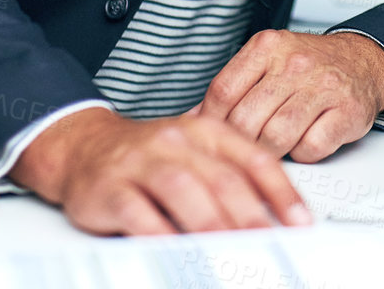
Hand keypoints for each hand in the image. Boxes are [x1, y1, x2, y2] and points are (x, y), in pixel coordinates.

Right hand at [10, 106, 309, 234]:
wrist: (84, 145)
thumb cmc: (149, 155)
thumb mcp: (196, 153)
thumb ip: (231, 177)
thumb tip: (276, 217)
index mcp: (206, 131)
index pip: (254, 159)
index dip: (282, 192)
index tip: (300, 223)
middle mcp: (176, 141)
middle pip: (222, 178)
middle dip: (251, 216)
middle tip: (269, 245)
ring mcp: (142, 162)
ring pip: (183, 190)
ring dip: (211, 225)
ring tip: (230, 251)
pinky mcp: (110, 187)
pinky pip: (137, 213)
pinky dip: (160, 234)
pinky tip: (176, 250)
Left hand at [197, 30, 383, 162]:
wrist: (362, 62)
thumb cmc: (309, 66)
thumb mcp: (266, 61)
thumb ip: (232, 86)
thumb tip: (192, 117)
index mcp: (268, 47)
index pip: (222, 91)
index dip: (210, 121)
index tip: (212, 135)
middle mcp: (295, 64)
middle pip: (245, 120)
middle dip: (241, 141)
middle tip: (246, 146)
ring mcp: (323, 87)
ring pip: (275, 138)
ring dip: (271, 151)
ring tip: (276, 143)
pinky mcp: (346, 112)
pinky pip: (310, 148)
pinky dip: (302, 153)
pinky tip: (303, 141)